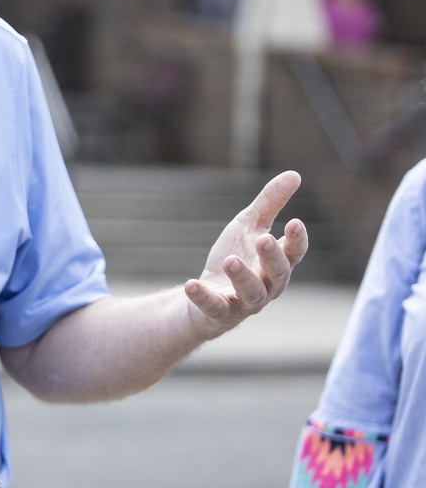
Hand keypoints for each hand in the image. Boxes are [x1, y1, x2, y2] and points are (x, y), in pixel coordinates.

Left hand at [184, 170, 307, 337]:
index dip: (297, 241)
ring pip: (252, 294)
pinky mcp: (219, 313)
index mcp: (276, 264)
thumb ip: (270, 203)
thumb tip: (295, 174)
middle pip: (277, 274)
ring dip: (242, 277)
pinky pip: (214, 307)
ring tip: (230, 260)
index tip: (295, 222)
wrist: (201, 293)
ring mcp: (244, 302)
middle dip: (272, 257)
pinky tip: (191, 284)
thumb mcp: (248, 226)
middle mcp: (267, 286)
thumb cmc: (234, 257)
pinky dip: (203, 297)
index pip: (294, 254)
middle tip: (263, 238)